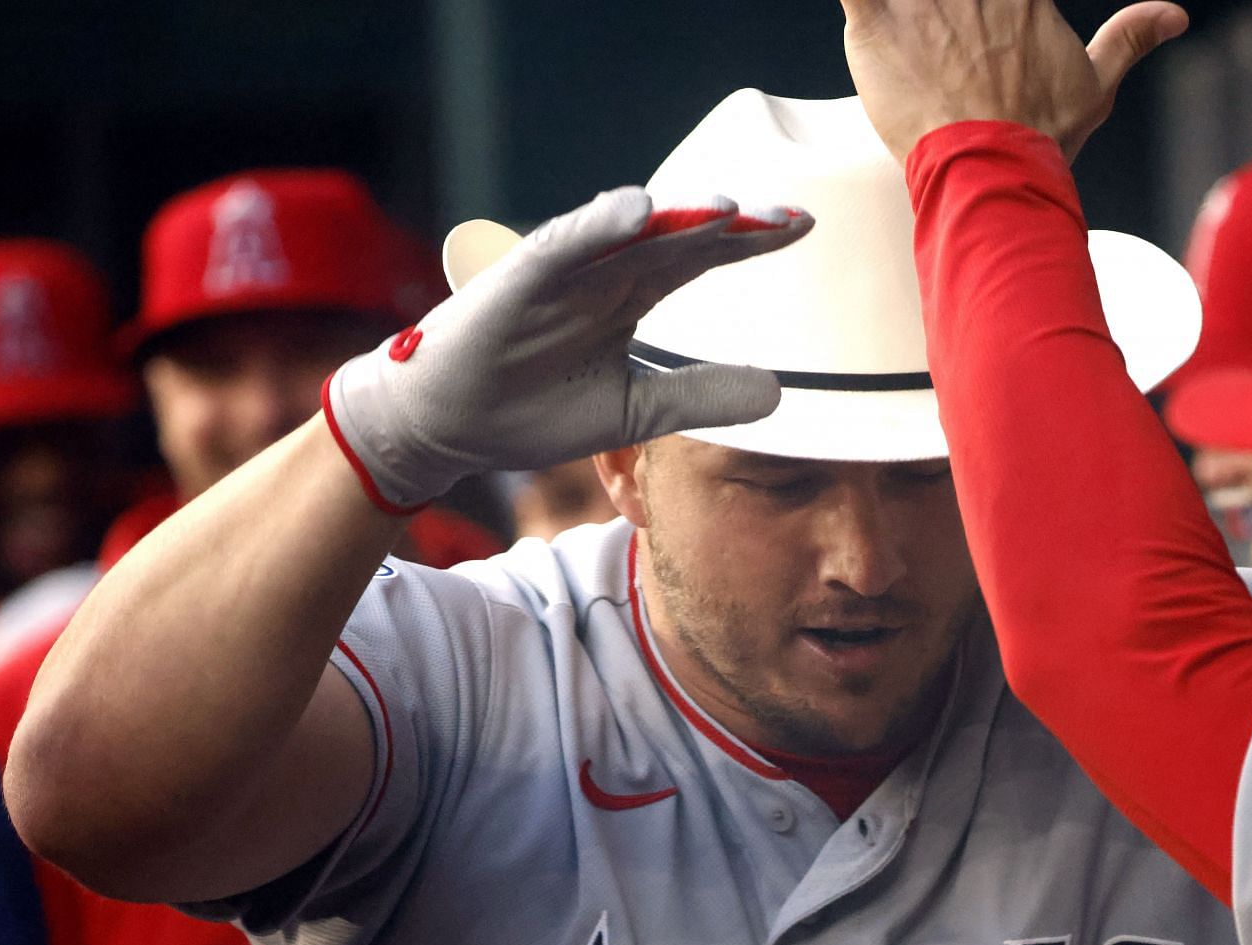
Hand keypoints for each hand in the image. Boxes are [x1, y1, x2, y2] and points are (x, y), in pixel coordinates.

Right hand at [326, 188, 811, 512]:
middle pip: (677, 237)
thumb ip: (702, 395)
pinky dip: (598, 224)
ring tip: (727, 209)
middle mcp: (602, 271)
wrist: (448, 429)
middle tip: (789, 217)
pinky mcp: (519, 279)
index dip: (749, 243)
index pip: (701, 256)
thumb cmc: (533, 409)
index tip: (803, 230)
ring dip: (675, 217)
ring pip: (627, 232)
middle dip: (732, 226)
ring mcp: (562, 270)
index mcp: (630, 294)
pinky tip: (638, 210)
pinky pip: (564, 243)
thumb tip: (782, 393)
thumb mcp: (636, 410)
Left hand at [838, 0, 1189, 162]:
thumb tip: (1173, 15)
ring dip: (908, 0)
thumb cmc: (1039, 137)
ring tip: (912, 20)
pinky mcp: (875, 24)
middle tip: (949, 33)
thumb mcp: (1095, 88)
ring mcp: (922, 0)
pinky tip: (857, 4)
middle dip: (948, 4)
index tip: (992, 16)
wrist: (991, 174)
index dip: (1000, 2)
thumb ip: (1128, 39)